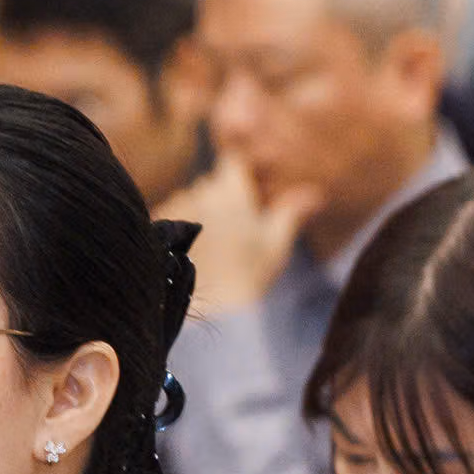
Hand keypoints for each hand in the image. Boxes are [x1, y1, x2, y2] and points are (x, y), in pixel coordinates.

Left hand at [158, 157, 322, 313]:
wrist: (207, 311)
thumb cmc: (247, 278)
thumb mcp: (275, 245)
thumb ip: (290, 213)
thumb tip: (315, 194)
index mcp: (231, 193)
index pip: (232, 162)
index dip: (238, 174)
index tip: (244, 192)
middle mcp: (200, 195)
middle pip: (209, 184)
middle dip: (219, 199)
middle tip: (230, 231)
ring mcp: (175, 210)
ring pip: (188, 200)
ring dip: (196, 213)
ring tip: (208, 248)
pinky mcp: (158, 228)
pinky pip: (168, 218)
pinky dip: (177, 229)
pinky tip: (187, 252)